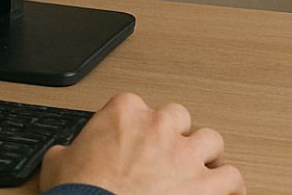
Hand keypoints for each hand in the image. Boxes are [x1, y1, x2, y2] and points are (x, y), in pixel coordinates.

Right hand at [39, 92, 243, 193]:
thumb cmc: (80, 192)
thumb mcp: (58, 161)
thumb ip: (70, 150)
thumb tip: (66, 156)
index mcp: (124, 112)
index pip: (136, 105)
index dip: (136, 126)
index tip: (134, 141)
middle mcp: (159, 126)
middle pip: (179, 117)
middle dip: (175, 135)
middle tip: (167, 154)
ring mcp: (185, 155)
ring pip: (212, 141)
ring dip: (206, 156)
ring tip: (199, 171)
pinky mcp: (205, 186)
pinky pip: (233, 178)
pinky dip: (230, 187)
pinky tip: (224, 193)